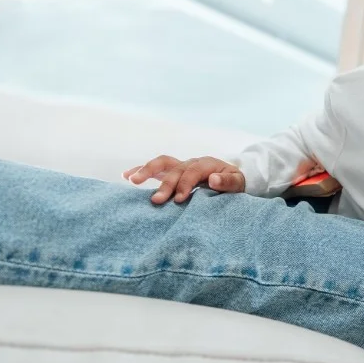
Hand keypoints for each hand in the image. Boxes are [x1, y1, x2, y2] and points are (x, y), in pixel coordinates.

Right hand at [123, 155, 244, 204]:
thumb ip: (228, 182)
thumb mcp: (238, 183)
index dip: (185, 184)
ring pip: (162, 164)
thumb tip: (213, 179)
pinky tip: (126, 176)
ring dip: (147, 171)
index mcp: (207, 164)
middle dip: (165, 184)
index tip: (179, 199)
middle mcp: (191, 163)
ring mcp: (180, 166)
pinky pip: (155, 169)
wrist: (231, 178)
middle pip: (175, 169)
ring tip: (132, 180)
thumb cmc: (234, 183)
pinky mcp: (172, 172)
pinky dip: (141, 170)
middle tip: (156, 200)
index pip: (193, 172)